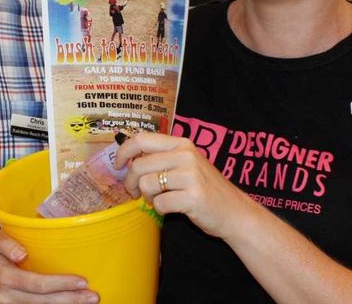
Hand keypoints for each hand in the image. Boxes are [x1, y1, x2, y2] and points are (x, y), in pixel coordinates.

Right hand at [0, 229, 98, 303]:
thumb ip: (6, 243)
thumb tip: (22, 254)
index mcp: (5, 278)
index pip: (37, 284)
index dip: (61, 284)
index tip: (82, 281)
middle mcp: (7, 298)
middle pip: (43, 302)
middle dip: (70, 300)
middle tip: (93, 296)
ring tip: (87, 302)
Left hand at [115, 132, 251, 239]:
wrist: (234, 211)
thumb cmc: (205, 188)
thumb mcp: (186, 164)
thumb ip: (162, 157)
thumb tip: (128, 159)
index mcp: (181, 143)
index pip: (141, 139)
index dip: (123, 151)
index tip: (117, 165)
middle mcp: (185, 155)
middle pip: (139, 165)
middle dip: (131, 183)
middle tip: (136, 192)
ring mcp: (190, 175)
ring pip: (147, 185)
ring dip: (147, 197)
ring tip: (159, 199)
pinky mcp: (193, 197)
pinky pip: (160, 203)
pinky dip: (160, 209)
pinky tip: (172, 208)